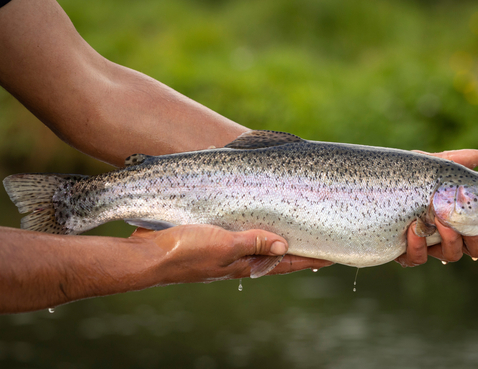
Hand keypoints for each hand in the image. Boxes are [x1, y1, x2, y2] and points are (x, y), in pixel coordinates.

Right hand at [130, 225, 331, 283]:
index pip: (286, 262)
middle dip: (296, 245)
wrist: (145, 255)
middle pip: (275, 251)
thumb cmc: (185, 250)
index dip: (310, 258)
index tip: (332, 255)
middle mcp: (238, 259)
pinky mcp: (210, 235)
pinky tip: (254, 212)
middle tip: (318, 234)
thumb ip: (254, 243)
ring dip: (275, 233)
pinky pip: (238, 229)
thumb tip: (285, 246)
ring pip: (257, 239)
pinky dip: (252, 223)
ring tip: (293, 222)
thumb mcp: (224, 245)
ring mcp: (224, 248)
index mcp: (244, 264)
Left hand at [395, 149, 477, 266]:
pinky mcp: (404, 252)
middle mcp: (444, 231)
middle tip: (470, 227)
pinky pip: (418, 258)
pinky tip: (413, 228)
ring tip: (439, 220)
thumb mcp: (424, 166)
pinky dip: (418, 246)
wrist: (362, 191)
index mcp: (456, 211)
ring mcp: (426, 243)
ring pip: (451, 254)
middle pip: (474, 246)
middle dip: (477, 239)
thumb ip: (450, 162)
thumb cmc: (399, 178)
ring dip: (450, 240)